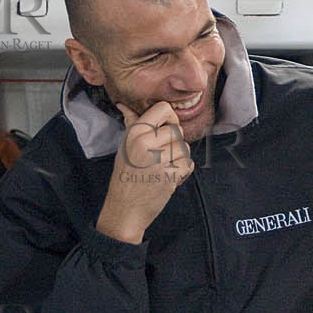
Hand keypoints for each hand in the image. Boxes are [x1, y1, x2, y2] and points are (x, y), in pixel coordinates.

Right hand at [95, 101, 193, 243]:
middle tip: (163, 156)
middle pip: (177, 130)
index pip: (163, 109)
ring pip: (184, 147)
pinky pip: (188, 163)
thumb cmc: (125, 175)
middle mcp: (146, 142)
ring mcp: (159, 159)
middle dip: (175, 143)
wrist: (125, 208)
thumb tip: (124, 105)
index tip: (167, 128)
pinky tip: (169, 177)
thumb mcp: (124, 147)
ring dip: (179, 158)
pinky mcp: (170, 174)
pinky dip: (183, 171)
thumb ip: (131, 124)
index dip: (171, 118)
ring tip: (163, 168)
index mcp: (135, 132)